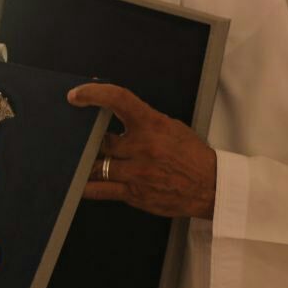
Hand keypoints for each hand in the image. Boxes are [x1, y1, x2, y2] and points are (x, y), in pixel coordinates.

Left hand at [69, 83, 216, 218]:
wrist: (210, 187)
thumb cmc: (190, 155)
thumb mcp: (170, 127)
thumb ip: (142, 121)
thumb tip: (112, 112)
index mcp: (152, 124)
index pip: (118, 99)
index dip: (93, 93)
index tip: (76, 95)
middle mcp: (142, 146)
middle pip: (100, 139)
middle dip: (91, 140)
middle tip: (87, 140)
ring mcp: (137, 172)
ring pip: (96, 165)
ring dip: (88, 163)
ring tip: (83, 160)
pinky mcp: (134, 193)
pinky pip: (100, 190)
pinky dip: (85, 186)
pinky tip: (76, 183)